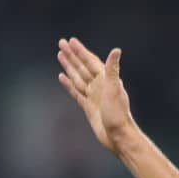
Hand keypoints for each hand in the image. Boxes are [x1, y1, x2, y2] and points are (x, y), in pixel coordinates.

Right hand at [57, 37, 135, 155]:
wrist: (117, 136)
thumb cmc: (118, 114)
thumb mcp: (114, 89)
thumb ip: (112, 70)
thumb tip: (116, 50)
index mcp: (105, 80)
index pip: (90, 61)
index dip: (80, 51)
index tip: (70, 41)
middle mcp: (98, 86)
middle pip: (81, 67)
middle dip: (72, 55)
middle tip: (61, 43)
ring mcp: (92, 96)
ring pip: (77, 77)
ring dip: (69, 66)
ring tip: (60, 55)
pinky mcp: (88, 107)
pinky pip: (76, 92)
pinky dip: (68, 84)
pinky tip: (62, 77)